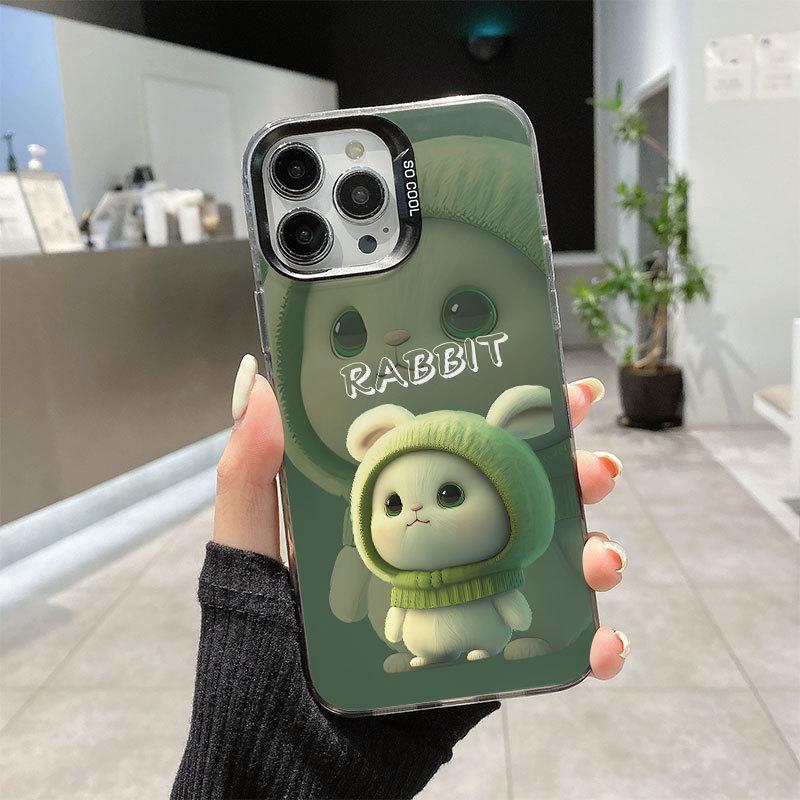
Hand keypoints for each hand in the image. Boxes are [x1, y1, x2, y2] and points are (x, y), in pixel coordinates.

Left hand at [214, 356, 628, 679]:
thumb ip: (249, 474)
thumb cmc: (255, 650)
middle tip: (594, 470)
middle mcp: (440, 548)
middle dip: (571, 477)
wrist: (280, 760)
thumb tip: (260, 383)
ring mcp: (468, 603)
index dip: (514, 417)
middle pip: (519, 499)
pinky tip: (603, 643)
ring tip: (600, 557)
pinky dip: (591, 644)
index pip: (459, 448)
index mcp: (395, 509)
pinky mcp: (485, 660)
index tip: (558, 390)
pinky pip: (550, 649)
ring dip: (594, 552)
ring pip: (548, 564)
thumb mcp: (248, 552)